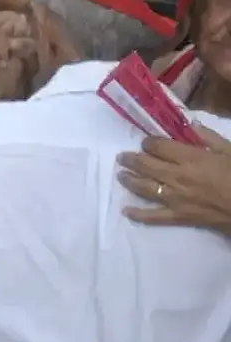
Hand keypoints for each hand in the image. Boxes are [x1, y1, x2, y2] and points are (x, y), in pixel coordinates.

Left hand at [116, 126, 230, 233]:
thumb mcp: (230, 150)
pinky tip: (125, 211)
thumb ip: (208, 137)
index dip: (148, 143)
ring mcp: (175, 198)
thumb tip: (190, 125)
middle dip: (131, 160)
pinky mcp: (178, 216)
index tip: (145, 142)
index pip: (159, 147)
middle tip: (122, 157)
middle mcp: (177, 177)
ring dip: (129, 180)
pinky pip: (153, 216)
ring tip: (120, 175)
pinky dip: (138, 214)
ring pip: (144, 187)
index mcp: (190, 158)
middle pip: (146, 165)